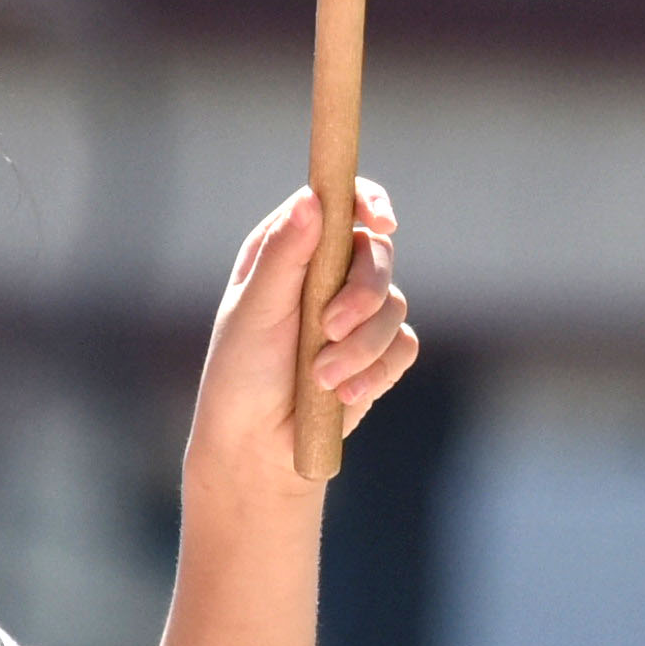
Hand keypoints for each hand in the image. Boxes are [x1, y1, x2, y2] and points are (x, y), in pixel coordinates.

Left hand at [179, 179, 413, 517]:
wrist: (257, 446)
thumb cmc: (241, 373)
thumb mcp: (254, 310)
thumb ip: (285, 255)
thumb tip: (314, 199)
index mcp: (292, 249)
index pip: (341, 204)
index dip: (368, 202)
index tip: (382, 221)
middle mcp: (327, 274)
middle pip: (377, 255)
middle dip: (362, 293)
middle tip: (330, 328)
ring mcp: (357, 314)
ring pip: (395, 304)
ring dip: (361, 345)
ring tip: (322, 378)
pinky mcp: (378, 355)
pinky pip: (403, 346)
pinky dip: (376, 371)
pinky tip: (343, 394)